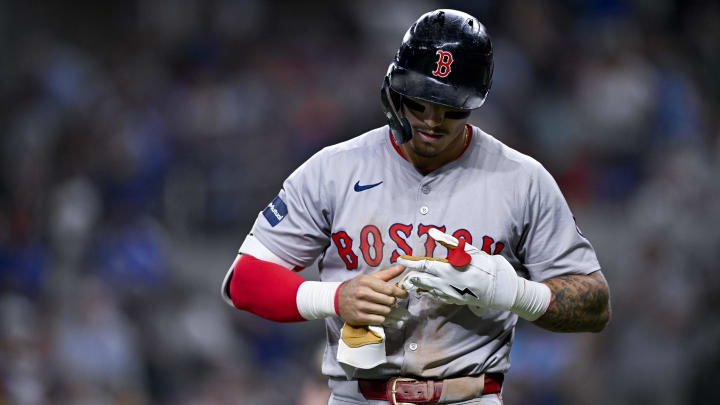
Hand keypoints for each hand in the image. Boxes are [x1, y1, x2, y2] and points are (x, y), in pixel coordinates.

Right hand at [337, 264, 408, 325]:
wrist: (337, 299)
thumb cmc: (357, 287)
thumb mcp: (369, 278)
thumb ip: (387, 273)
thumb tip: (402, 266)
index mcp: (366, 281)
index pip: (389, 289)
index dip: (400, 292)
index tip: (404, 294)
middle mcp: (362, 293)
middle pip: (389, 300)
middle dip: (392, 301)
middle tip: (389, 301)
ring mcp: (360, 306)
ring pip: (385, 311)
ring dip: (387, 310)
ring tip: (383, 306)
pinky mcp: (359, 317)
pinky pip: (379, 320)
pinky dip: (381, 317)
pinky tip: (377, 313)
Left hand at [397, 228, 518, 311]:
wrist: (500, 288)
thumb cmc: (485, 266)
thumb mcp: (468, 250)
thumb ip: (448, 241)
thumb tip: (431, 232)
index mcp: (447, 270)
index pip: (422, 265)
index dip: (409, 262)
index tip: (399, 258)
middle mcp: (444, 284)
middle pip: (421, 280)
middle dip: (411, 275)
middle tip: (404, 271)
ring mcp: (449, 294)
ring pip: (427, 290)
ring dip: (417, 285)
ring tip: (410, 281)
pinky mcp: (454, 300)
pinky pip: (436, 297)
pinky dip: (429, 293)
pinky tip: (426, 290)